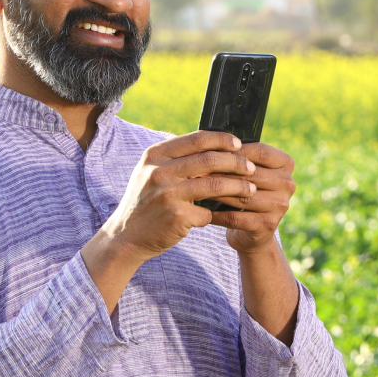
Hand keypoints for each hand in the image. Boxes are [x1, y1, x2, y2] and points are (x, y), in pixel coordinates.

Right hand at [97, 131, 256, 261]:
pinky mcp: (176, 217)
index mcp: (155, 156)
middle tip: (251, 169)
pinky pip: (208, 212)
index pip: (197, 139)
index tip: (239, 145)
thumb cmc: (147, 202)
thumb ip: (177, 159)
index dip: (222, 140)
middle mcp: (159, 172)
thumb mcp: (152, 172)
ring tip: (251, 189)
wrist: (126, 237)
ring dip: (239, 187)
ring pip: (215, 185)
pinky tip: (223, 216)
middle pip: (210, 160)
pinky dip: (217, 214)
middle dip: (237, 163)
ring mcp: (168, 195)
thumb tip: (215, 145)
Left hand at [206, 143, 295, 253]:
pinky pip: (236, 218)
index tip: (210, 151)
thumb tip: (210, 141)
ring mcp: (281, 206)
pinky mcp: (268, 225)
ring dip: (217, 192)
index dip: (234, 151)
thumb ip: (237, 157)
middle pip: (251, 174)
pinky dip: (216, 214)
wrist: (253, 230)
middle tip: (198, 170)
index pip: (260, 152)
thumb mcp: (247, 171)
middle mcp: (288, 184)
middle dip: (222, 172)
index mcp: (286, 164)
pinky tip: (201, 211)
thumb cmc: (245, 191)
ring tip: (197, 188)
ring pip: (242, 196)